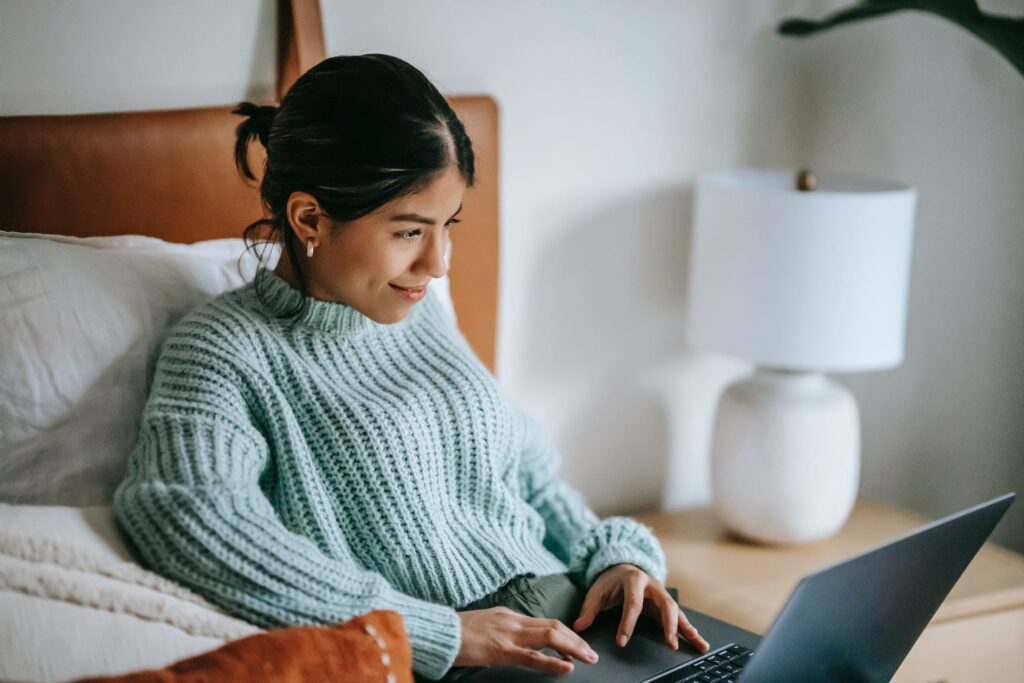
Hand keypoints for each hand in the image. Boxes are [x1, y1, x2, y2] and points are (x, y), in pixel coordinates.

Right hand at [454, 606, 599, 674]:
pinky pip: (533, 657)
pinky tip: (567, 667)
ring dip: (574, 647)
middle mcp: (513, 621)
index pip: (545, 622)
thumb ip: (501, 629)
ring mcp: (509, 634)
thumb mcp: (484, 624)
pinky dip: (553, 662)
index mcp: (508, 615)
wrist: (438, 632)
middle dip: (576, 639)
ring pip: (550, 637)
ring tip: (588, 658)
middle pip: (554, 626)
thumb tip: (516, 639)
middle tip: (591, 653)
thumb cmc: (455, 632)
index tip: (577, 644)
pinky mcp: (502, 650)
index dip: (565, 633)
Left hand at [572, 563, 709, 653]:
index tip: (622, 641)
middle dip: (668, 624)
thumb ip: (588, 609)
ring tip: (699, 644)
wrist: (623, 566)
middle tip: (669, 643)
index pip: (632, 603)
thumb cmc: (610, 581)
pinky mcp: (666, 603)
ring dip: (687, 628)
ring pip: (677, 611)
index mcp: (633, 580)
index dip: (627, 623)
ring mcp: (662, 593)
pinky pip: (680, 617)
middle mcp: (652, 585)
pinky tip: (699, 642)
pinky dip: (690, 629)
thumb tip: (578, 626)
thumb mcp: (596, 592)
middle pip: (664, 604)